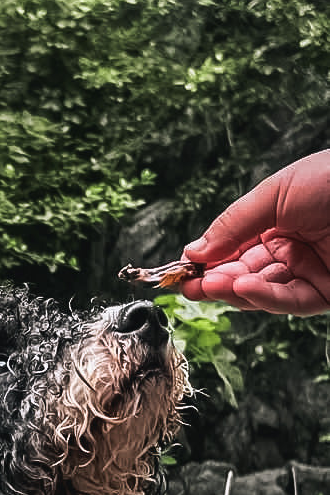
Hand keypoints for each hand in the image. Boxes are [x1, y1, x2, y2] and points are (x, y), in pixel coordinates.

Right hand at [180, 150, 329, 315]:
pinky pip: (290, 301)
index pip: (233, 250)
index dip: (206, 261)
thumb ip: (233, 224)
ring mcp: (309, 273)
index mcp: (277, 223)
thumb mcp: (275, 193)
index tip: (179, 270)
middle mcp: (291, 250)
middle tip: (186, 287)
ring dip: (234, 292)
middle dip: (214, 281)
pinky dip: (265, 298)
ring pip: (263, 293)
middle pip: (243, 275)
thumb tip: (192, 251)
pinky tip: (243, 288)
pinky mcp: (327, 293)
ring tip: (209, 286)